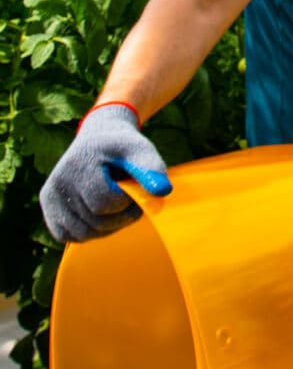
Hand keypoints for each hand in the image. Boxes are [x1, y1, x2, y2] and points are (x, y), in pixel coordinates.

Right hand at [40, 103, 171, 242]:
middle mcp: (58, 181)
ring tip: (117, 205)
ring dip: (108, 227)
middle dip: (120, 216)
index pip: (105, 202)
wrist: (99, 137)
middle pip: (94, 222)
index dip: (127, 201)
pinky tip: (101, 213)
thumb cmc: (123, 146)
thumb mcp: (140, 148)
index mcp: (80, 164)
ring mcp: (50, 196)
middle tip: (130, 200)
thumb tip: (163, 191)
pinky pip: (69, 235)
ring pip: (83, 233)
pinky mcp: (48, 208)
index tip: (134, 187)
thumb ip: (152, 168)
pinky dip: (90, 231)